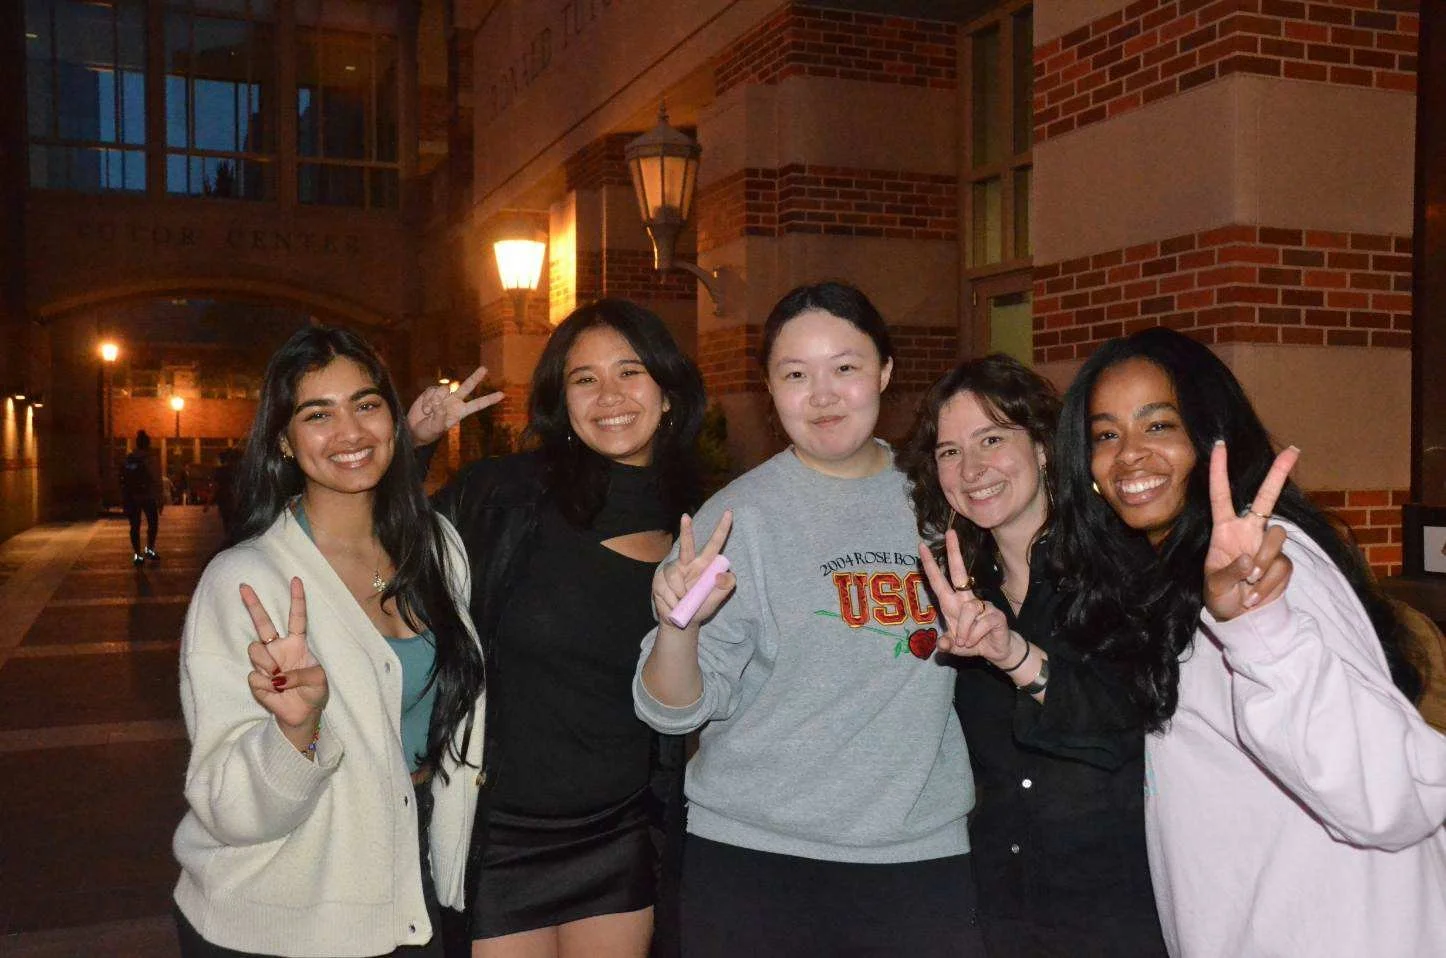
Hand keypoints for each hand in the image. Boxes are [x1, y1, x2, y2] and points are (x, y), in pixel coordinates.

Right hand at [241, 578, 328, 744]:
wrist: (303, 714)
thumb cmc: (314, 692)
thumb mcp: (319, 680)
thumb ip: (302, 674)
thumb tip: (278, 676)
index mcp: (297, 643)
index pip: (297, 618)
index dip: (297, 599)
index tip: (295, 580)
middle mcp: (279, 649)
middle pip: (263, 623)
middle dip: (253, 604)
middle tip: (244, 586)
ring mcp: (266, 663)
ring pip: (254, 649)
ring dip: (266, 663)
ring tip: (279, 678)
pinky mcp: (257, 680)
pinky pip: (255, 676)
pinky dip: (267, 685)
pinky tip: (276, 691)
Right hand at [406, 366, 504, 446]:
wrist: (414, 429)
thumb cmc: (428, 432)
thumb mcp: (435, 429)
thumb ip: (439, 419)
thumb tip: (441, 406)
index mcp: (460, 412)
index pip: (477, 404)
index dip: (489, 399)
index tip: (502, 395)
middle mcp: (454, 402)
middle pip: (467, 387)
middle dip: (475, 377)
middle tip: (485, 368)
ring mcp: (443, 396)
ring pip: (444, 389)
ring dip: (435, 400)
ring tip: (429, 412)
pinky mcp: (432, 392)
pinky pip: (432, 390)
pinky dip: (427, 400)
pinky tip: (424, 409)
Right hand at [653, 511, 735, 629]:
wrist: (681, 621)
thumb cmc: (701, 607)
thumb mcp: (716, 599)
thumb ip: (725, 587)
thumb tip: (723, 573)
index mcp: (706, 565)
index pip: (715, 544)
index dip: (722, 529)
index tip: (730, 513)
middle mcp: (689, 563)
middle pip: (687, 545)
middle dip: (686, 530)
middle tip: (686, 517)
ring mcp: (673, 569)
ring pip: (674, 575)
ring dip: (680, 593)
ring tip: (682, 602)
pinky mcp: (660, 578)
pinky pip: (665, 587)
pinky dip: (671, 599)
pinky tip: (673, 604)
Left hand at [917, 529, 1016, 664]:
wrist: (997, 651)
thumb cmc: (973, 642)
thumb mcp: (955, 646)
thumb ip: (946, 645)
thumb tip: (942, 645)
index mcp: (953, 604)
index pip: (939, 581)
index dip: (930, 565)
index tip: (921, 546)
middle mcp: (967, 600)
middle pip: (959, 572)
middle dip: (954, 552)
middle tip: (949, 532)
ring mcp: (983, 605)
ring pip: (968, 610)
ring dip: (964, 631)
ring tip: (966, 642)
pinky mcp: (996, 614)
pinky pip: (980, 624)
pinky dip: (974, 637)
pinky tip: (977, 641)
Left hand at [1203, 441, 1298, 620]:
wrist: (1242, 617)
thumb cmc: (1220, 596)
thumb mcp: (1215, 585)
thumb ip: (1230, 571)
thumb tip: (1250, 559)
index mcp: (1225, 529)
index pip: (1221, 495)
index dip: (1219, 471)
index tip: (1219, 445)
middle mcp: (1248, 531)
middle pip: (1266, 497)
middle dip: (1279, 474)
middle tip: (1293, 450)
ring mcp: (1267, 544)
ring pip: (1276, 537)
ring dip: (1264, 562)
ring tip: (1248, 584)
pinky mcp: (1284, 561)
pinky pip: (1281, 565)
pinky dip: (1267, 583)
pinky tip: (1255, 594)